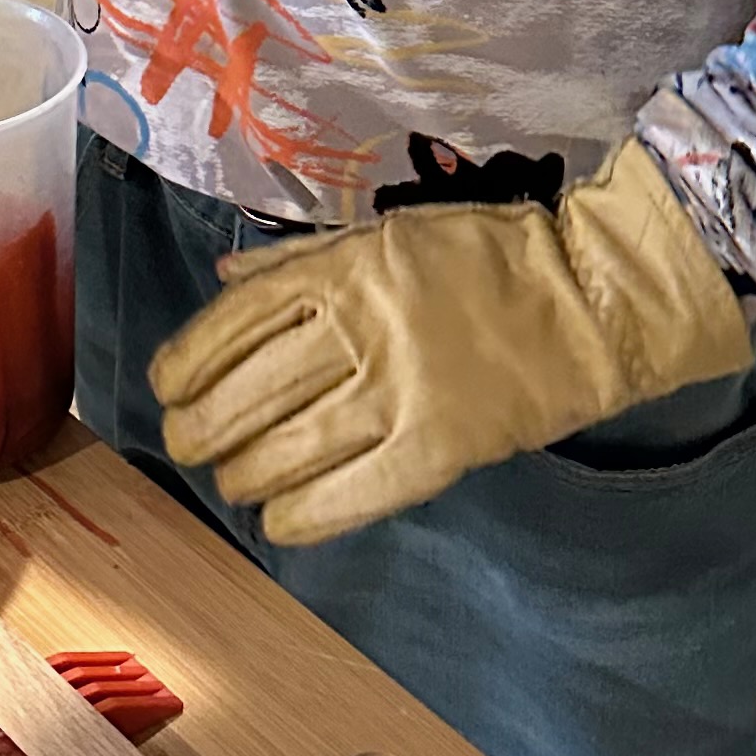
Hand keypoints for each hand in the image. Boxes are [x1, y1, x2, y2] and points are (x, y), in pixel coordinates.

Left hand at [149, 141, 751, 545]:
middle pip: (252, 392)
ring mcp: (402, 392)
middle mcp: (364, 329)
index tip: (168, 387)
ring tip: (233, 480)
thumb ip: (302, 259)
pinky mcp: (440, 449)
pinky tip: (279, 520)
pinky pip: (351, 494)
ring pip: (291, 448)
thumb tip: (223, 279)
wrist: (587, 300)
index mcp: (346, 269)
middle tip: (188, 445)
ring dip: (245, 474)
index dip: (189, 362)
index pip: (237, 322)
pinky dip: (304, 515)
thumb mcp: (385, 234)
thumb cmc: (483, 258)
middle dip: (203, 429)